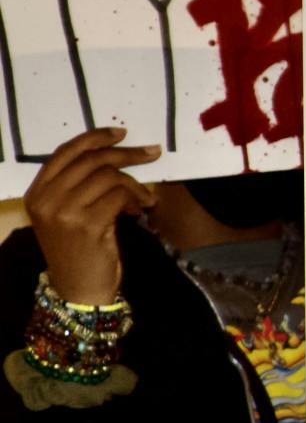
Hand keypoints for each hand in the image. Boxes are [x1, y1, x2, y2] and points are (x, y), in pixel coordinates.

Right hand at [23, 128, 158, 304]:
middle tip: (153, 153)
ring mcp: (64, 213)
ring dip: (135, 184)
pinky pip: (121, 196)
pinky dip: (137, 199)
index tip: (121, 133)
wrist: (79, 289)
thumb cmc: (79, 249)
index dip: (95, 138)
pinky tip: (140, 210)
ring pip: (109, 176)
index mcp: (37, 193)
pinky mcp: (88, 225)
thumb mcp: (68, 214)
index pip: (65, 152)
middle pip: (92, 160)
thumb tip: (116, 152)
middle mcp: (45, 200)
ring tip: (144, 198)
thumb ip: (79, 185)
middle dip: (127, 154)